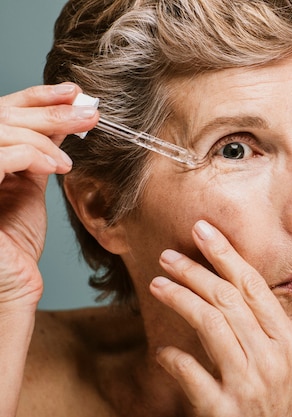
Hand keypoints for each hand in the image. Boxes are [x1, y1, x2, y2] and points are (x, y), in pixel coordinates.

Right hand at [0, 83, 97, 308]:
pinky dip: (32, 153)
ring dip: (44, 135)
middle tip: (90, 113)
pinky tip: (58, 166)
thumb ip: (40, 151)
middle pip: (0, 116)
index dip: (36, 97)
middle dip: (50, 110)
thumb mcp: (30, 185)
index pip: (1, 112)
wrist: (11, 285)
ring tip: (70, 158)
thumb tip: (66, 118)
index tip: (74, 91)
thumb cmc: (15, 243)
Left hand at [150, 220, 291, 415]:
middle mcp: (270, 360)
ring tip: (159, 284)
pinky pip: (192, 377)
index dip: (229, 257)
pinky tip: (162, 350)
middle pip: (228, 301)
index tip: (205, 233)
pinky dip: (173, 360)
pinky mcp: (222, 413)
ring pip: (210, 327)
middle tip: (170, 253)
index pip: (256, 289)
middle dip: (196, 271)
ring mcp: (246, 387)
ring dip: (181, 300)